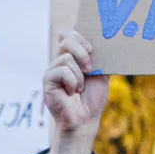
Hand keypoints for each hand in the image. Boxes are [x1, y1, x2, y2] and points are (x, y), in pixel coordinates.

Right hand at [42, 29, 108, 153]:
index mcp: (71, 56)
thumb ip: (100, 58)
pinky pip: (62, 71)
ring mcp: (52, 70)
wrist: (85, 119)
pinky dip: (72, 82)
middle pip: (66, 38)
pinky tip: (72, 93)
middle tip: (90, 68)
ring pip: (66, 57)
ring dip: (80, 75)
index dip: (79, 36)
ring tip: (80, 88)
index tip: (92, 50)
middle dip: (82, 51)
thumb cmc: (92, 98)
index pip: (67, 34)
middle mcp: (60, 60)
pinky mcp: (47, 80)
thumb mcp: (102, 74)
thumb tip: (107, 43)